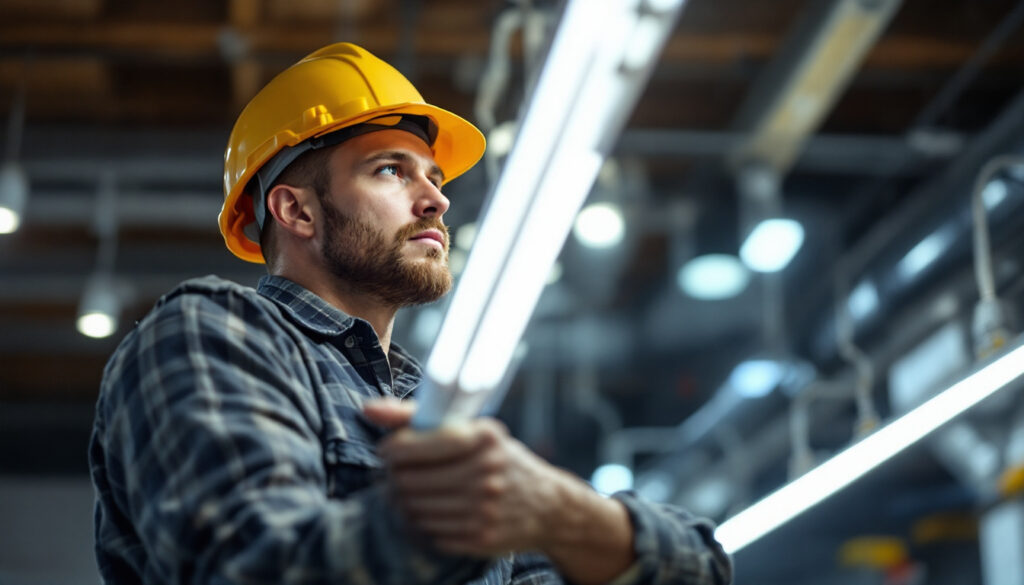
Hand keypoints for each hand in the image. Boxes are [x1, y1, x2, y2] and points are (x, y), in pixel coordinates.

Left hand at [363, 398, 569, 556]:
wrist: (547, 505)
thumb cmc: (499, 459)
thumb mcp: (471, 429)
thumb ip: (416, 415)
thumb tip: (367, 410)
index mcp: (482, 437)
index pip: (414, 445)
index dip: (392, 450)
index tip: (388, 451)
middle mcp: (486, 472)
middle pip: (408, 480)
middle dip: (394, 478)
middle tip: (398, 475)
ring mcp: (484, 508)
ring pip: (414, 508)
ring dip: (406, 502)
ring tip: (414, 493)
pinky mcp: (481, 537)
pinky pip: (430, 532)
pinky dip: (424, 522)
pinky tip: (434, 511)